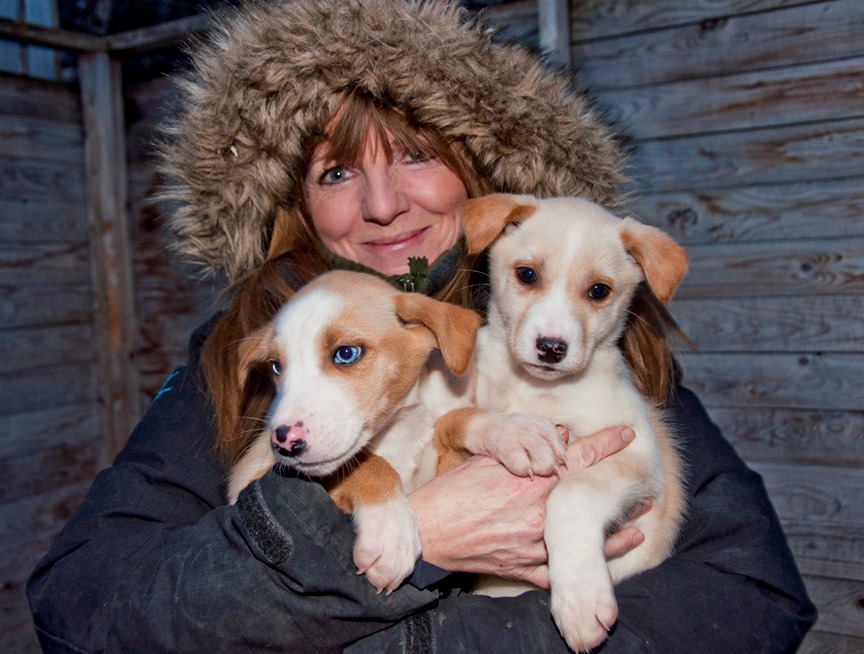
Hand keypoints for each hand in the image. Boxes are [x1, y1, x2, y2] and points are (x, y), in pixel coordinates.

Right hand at [410, 426, 641, 586]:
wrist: (429, 532)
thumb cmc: (453, 493)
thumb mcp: (487, 461)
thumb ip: (523, 450)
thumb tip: (555, 435)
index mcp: (528, 481)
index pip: (577, 458)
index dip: (606, 443)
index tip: (626, 434)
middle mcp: (536, 513)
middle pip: (587, 501)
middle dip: (617, 494)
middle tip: (643, 491)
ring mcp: (532, 545)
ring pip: (583, 542)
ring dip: (613, 536)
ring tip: (637, 528)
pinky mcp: (524, 568)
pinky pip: (559, 572)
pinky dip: (581, 567)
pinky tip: (600, 562)